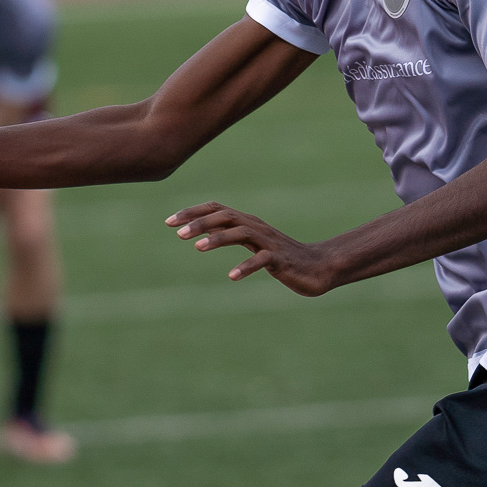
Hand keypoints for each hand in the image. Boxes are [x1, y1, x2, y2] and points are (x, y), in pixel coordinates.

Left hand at [166, 202, 337, 296]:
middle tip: (177, 234)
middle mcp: (256, 227)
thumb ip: (230, 234)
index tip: (168, 222)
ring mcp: (268, 241)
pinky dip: (246, 266)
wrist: (317, 266)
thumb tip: (202, 234)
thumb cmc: (280, 256)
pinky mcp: (280, 258)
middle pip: (225, 217)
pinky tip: (232, 276)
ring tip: (198, 247)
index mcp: (246, 222)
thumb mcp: (252, 242)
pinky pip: (261, 259)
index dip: (192, 213)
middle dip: (200, 223)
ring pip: (241, 233)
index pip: (215, 210)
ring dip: (218, 238)